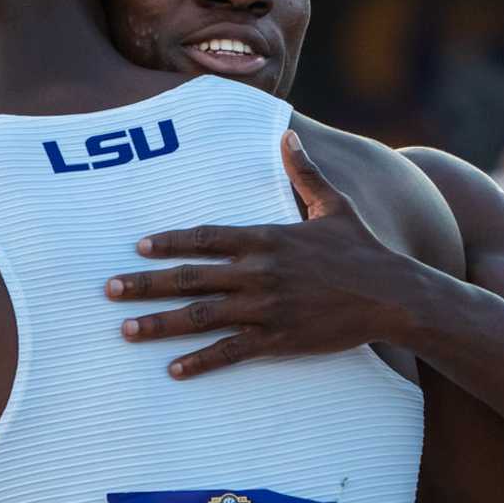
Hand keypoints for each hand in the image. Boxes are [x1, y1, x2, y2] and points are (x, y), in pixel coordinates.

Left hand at [107, 131, 419, 378]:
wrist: (393, 295)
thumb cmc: (363, 249)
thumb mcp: (334, 205)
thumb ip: (305, 172)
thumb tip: (291, 134)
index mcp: (268, 238)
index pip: (207, 237)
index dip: (170, 241)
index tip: (138, 245)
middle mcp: (260, 272)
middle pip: (192, 278)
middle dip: (147, 283)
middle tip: (110, 289)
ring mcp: (267, 308)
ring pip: (202, 317)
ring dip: (161, 323)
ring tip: (126, 329)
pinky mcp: (280, 339)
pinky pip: (232, 351)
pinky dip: (201, 361)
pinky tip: (174, 368)